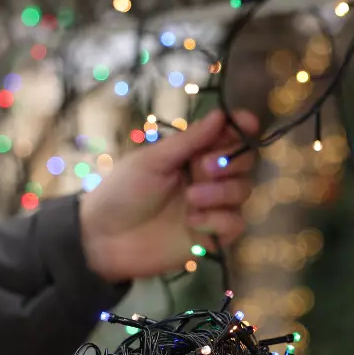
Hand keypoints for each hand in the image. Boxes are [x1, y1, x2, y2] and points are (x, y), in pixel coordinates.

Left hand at [79, 109, 259, 281]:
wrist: (104, 239)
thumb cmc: (122, 192)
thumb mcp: (152, 161)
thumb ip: (190, 141)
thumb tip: (221, 115)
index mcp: (192, 155)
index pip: (228, 137)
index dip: (241, 128)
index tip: (249, 123)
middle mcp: (207, 178)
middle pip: (244, 163)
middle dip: (230, 163)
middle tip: (202, 168)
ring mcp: (211, 207)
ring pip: (243, 192)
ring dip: (221, 193)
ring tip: (190, 200)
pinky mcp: (212, 236)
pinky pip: (235, 224)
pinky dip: (219, 220)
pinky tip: (193, 223)